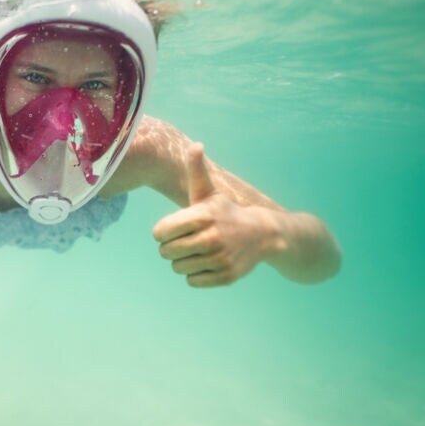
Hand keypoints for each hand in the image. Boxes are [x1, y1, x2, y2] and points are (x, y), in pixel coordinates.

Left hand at [152, 143, 281, 287]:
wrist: (263, 234)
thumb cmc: (226, 211)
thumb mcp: (210, 192)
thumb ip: (197, 170)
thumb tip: (195, 145)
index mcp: (202, 216)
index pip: (160, 232)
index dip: (162, 231)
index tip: (174, 228)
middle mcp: (211, 238)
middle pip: (166, 252)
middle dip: (171, 247)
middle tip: (185, 241)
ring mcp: (220, 259)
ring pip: (177, 268)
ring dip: (183, 261)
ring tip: (197, 251)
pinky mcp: (226, 276)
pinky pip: (192, 281)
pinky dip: (196, 274)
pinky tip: (207, 262)